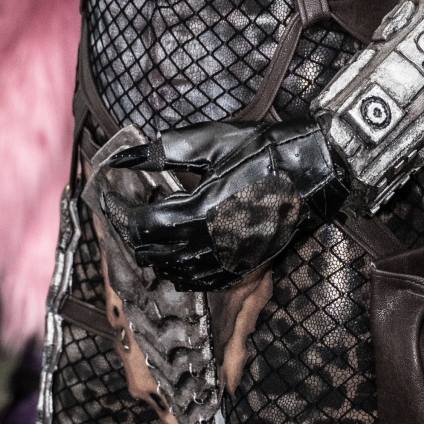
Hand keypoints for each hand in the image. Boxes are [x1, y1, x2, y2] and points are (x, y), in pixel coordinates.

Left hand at [99, 122, 345, 290]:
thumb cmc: (267, 152)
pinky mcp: (243, 266)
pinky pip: (201, 282)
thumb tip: (125, 157)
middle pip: (152, 251)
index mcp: (200, 210)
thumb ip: (165, 152)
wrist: (315, 172)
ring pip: (172, 270)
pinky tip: (174, 257)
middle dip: (131, 232)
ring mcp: (228, 258)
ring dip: (152, 253)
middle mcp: (211, 242)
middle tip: (124, 211)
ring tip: (146, 231)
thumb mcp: (212, 141)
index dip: (118, 212)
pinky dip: (179, 273)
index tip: (108, 196)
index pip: (141, 223)